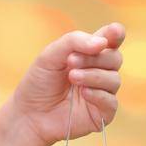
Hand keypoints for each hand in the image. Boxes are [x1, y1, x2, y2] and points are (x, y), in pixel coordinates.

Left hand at [8, 24, 125, 145]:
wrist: (29, 113)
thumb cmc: (40, 82)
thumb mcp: (51, 54)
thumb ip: (74, 42)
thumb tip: (103, 43)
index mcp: (90, 54)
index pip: (110, 40)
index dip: (115, 34)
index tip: (114, 31)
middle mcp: (99, 72)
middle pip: (115, 58)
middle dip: (95, 58)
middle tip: (71, 61)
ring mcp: (102, 93)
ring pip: (114, 79)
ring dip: (94, 76)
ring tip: (72, 77)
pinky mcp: (102, 114)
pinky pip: (111, 102)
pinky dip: (98, 95)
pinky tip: (83, 93)